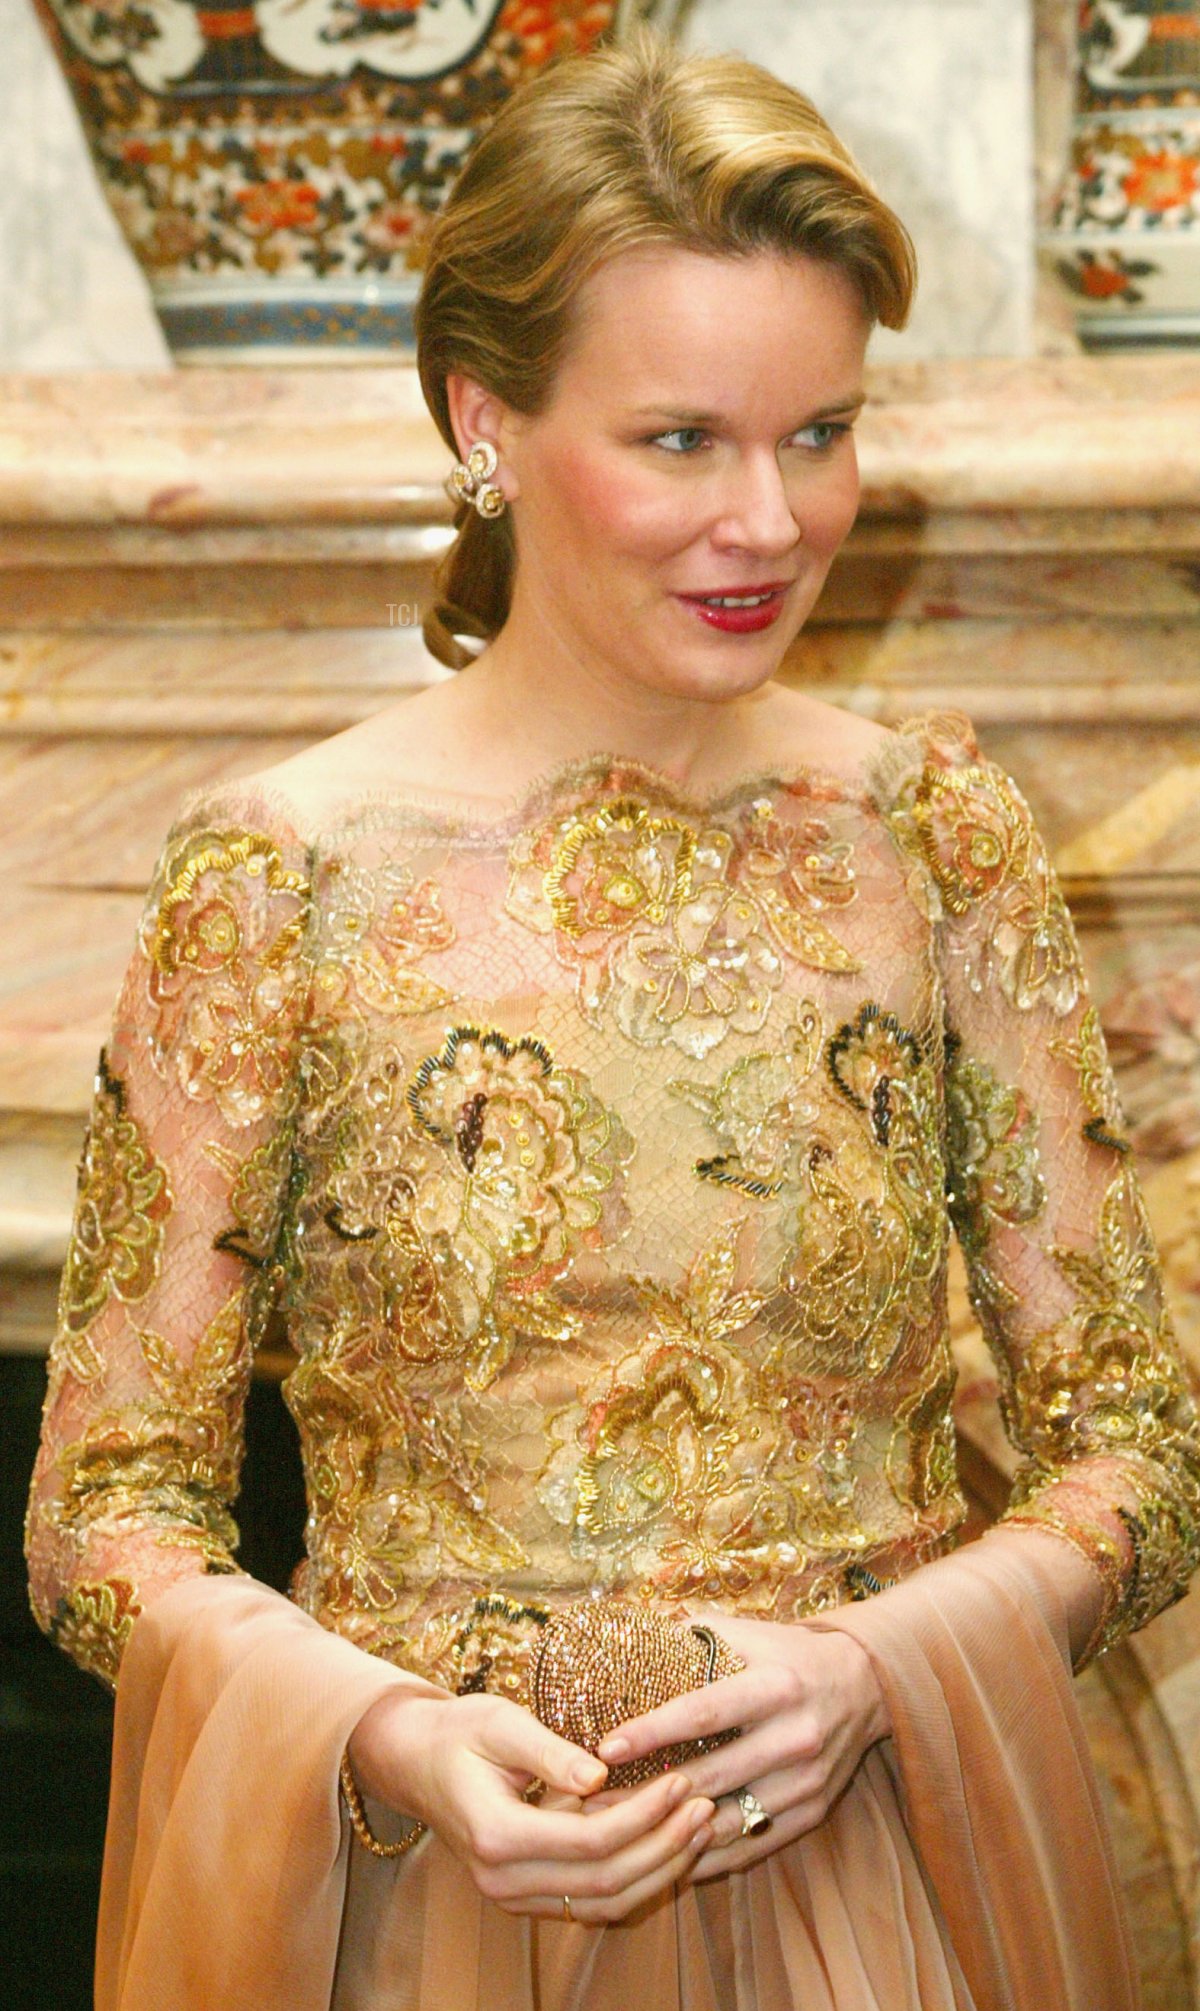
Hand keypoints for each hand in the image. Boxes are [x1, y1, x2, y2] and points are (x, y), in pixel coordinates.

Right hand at [347, 1686, 714, 1921]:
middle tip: (705, 1805)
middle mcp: (503, 1881)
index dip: (643, 1816)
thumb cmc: (459, 1731)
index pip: (590, 1842)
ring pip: (603, 1903)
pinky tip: (668, 1845)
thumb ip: (549, 1750)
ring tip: (699, 1827)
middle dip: (663, 1847)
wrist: (416, 1761)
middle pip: (604, 1882)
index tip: (680, 1780)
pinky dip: (635, 1879)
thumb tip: (601, 1775)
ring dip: (658, 1870)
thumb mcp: (500, 1722)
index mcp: (497, 1835)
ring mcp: (513, 1896)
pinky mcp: (526, 1896)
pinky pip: (590, 1902)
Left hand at [592, 1612, 889, 1880]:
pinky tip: (667, 1853)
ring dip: (672, 1830)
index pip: (704, 1713)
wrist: (865, 1686)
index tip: (605, 1747)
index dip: (653, 1732)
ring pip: (728, 1820)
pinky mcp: (812, 1814)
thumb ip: (694, 1635)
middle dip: (647, 1791)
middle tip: (593, 1798)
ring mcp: (806, 1782)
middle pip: (710, 1775)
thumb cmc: (789, 1655)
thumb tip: (630, 1634)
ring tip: (620, 1831)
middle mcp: (794, 1737)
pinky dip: (708, 1854)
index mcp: (775, 1687)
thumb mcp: (750, 1633)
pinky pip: (751, 1846)